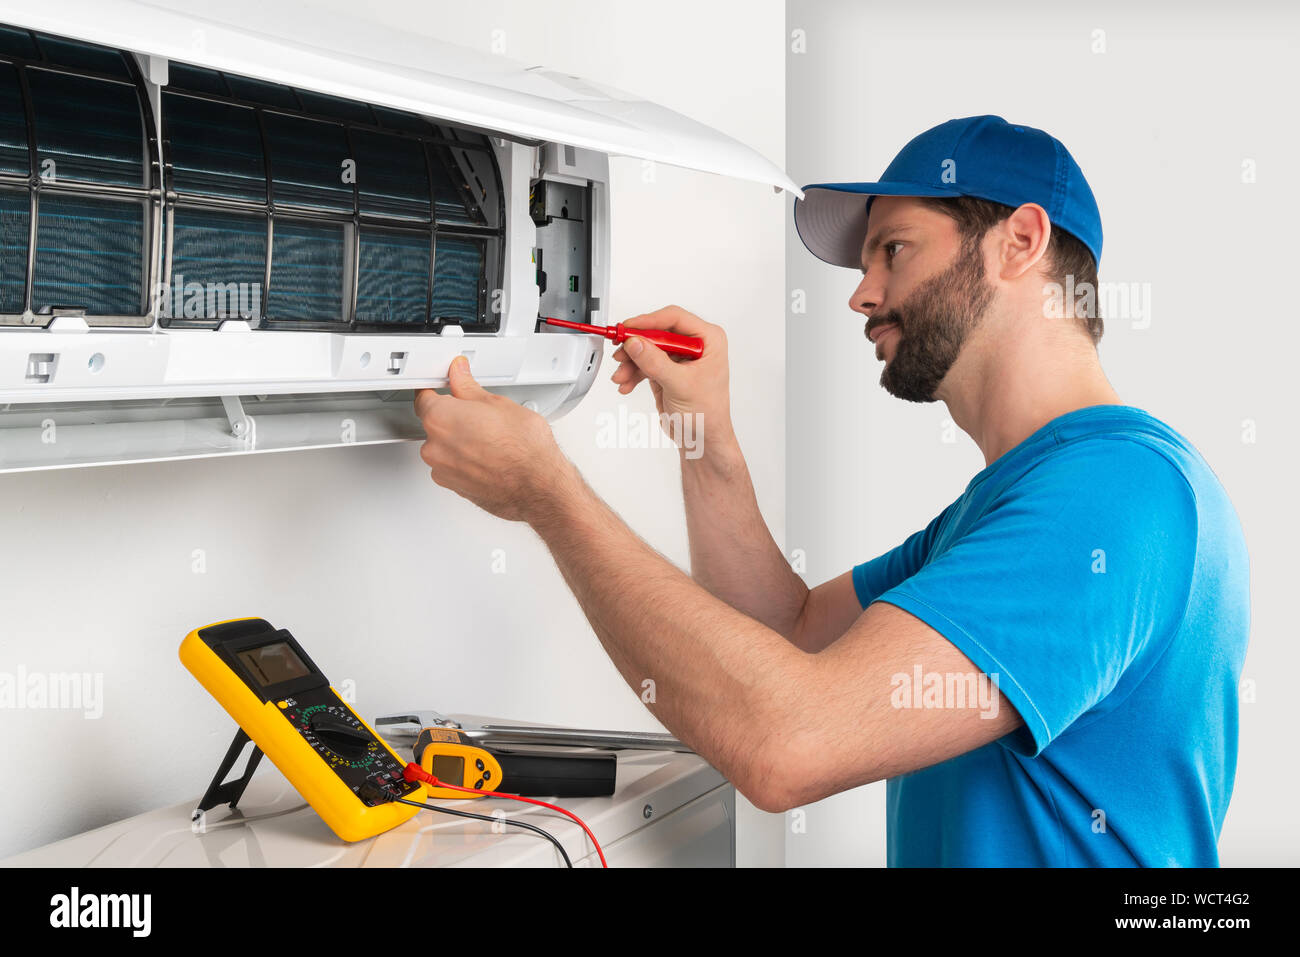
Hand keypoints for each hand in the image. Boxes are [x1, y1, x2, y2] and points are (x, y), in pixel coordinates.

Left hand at [415, 356, 573, 522]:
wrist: (538, 486)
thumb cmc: (524, 449)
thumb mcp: (499, 404)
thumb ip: (469, 388)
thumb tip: (459, 375)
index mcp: (440, 418)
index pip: (424, 398)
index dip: (438, 391)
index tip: (449, 389)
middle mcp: (434, 446)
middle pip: (434, 424)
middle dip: (453, 418)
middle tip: (481, 416)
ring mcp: (442, 470)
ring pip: (443, 447)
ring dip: (459, 441)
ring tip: (489, 440)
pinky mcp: (453, 486)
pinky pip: (451, 466)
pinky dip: (464, 461)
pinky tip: (487, 456)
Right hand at [609, 305, 733, 447]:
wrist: (702, 439)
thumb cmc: (707, 414)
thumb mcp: (680, 385)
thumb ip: (655, 362)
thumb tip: (635, 343)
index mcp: (708, 340)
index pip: (674, 318)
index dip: (649, 321)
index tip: (628, 328)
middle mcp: (694, 345)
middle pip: (656, 333)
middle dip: (636, 346)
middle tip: (620, 353)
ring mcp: (678, 357)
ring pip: (647, 349)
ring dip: (630, 363)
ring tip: (621, 377)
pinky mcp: (666, 370)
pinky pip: (644, 364)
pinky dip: (632, 374)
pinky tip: (626, 384)